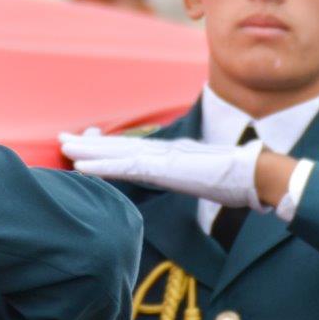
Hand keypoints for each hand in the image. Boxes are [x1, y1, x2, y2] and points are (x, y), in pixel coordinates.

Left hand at [59, 131, 264, 208]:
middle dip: (90, 144)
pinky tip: (80, 168)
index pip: (134, 150)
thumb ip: (197, 177)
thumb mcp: (210, 179)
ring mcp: (162, 158)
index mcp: (173, 154)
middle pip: (119, 147)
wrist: (255, 173)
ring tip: (64, 146)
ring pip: (116, 153)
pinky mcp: (163, 168)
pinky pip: (124, 169)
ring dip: (88, 151)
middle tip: (63, 139)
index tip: (88, 144)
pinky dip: (101, 167)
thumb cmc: (239, 179)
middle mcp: (163, 151)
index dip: (109, 147)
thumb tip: (197, 180)